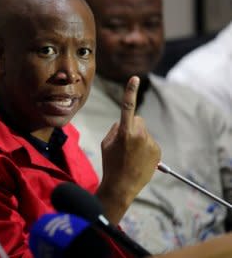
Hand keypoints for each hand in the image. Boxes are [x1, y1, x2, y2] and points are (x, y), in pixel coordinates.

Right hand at [96, 76, 160, 223]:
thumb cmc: (111, 164)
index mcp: (124, 132)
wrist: (122, 186)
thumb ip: (115, 129)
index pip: (127, 107)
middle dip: (131, 126)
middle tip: (124, 142)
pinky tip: (138, 159)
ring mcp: (150, 143)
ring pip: (143, 131)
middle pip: (137, 119)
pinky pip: (149, 142)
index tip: (135, 78)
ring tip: (131, 154)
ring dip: (138, 138)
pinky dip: (144, 147)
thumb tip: (123, 124)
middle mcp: (140, 135)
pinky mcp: (157, 150)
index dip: (130, 91)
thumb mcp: (106, 143)